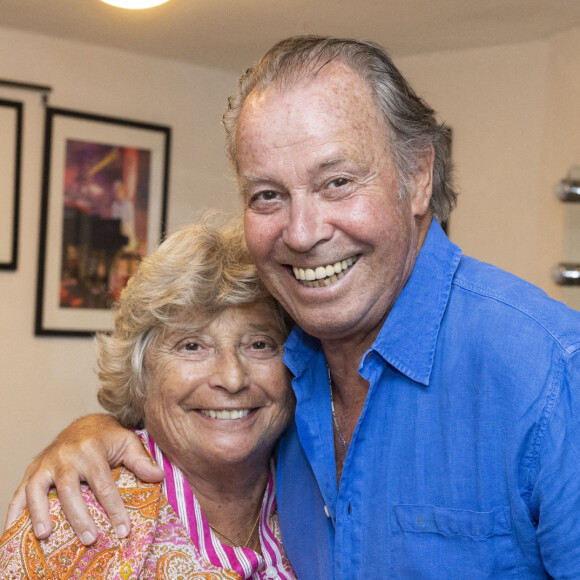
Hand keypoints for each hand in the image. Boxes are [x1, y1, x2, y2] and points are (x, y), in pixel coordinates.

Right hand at [4, 414, 163, 543]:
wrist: (85, 424)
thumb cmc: (108, 437)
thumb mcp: (128, 442)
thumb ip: (141, 460)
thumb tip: (158, 477)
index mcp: (91, 448)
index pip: (103, 483)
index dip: (114, 508)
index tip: (123, 530)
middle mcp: (65, 455)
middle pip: (70, 489)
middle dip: (80, 516)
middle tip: (90, 538)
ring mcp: (46, 462)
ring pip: (38, 489)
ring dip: (40, 513)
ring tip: (46, 535)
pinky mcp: (33, 470)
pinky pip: (19, 492)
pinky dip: (14, 512)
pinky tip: (13, 531)